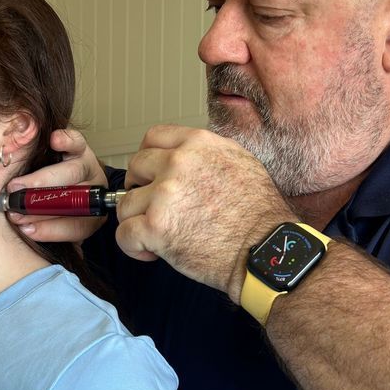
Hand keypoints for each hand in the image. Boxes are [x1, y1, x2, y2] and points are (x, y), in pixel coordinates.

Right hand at [7, 128, 107, 243]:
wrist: (67, 177)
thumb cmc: (57, 207)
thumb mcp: (58, 226)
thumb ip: (47, 232)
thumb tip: (26, 235)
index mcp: (92, 216)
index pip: (77, 226)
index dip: (51, 229)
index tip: (26, 230)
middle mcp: (93, 191)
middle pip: (73, 199)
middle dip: (41, 206)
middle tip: (16, 208)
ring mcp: (88, 166)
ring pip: (72, 171)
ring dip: (42, 180)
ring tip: (17, 186)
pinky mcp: (81, 147)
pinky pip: (76, 142)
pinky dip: (66, 141)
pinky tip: (54, 141)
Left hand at [116, 125, 294, 300]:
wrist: (265, 250)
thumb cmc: (260, 216)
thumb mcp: (240, 163)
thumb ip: (207, 156)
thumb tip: (187, 159)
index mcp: (199, 145)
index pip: (153, 137)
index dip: (147, 158)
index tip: (150, 175)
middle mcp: (178, 163)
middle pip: (135, 167)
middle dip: (139, 189)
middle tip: (151, 208)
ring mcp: (164, 194)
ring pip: (125, 203)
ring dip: (136, 221)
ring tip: (156, 236)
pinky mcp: (155, 226)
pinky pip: (123, 235)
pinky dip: (132, 247)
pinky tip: (151, 253)